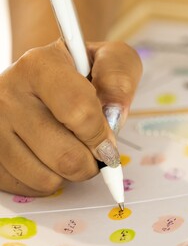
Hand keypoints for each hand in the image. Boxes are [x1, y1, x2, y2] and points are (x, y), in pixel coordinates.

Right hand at [0, 39, 141, 195]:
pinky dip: (49, 180)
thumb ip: (119, 79)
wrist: (48, 77)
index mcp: (40, 66)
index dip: (102, 135)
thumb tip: (114, 112)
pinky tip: (51, 158)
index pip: (79, 113)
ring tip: (72, 149)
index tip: (109, 141)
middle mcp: (8, 93)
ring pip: (46, 177)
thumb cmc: (85, 71)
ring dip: (71, 173)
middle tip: (96, 151)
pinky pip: (28, 186)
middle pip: (65, 155)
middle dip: (92, 161)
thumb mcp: (113, 59)